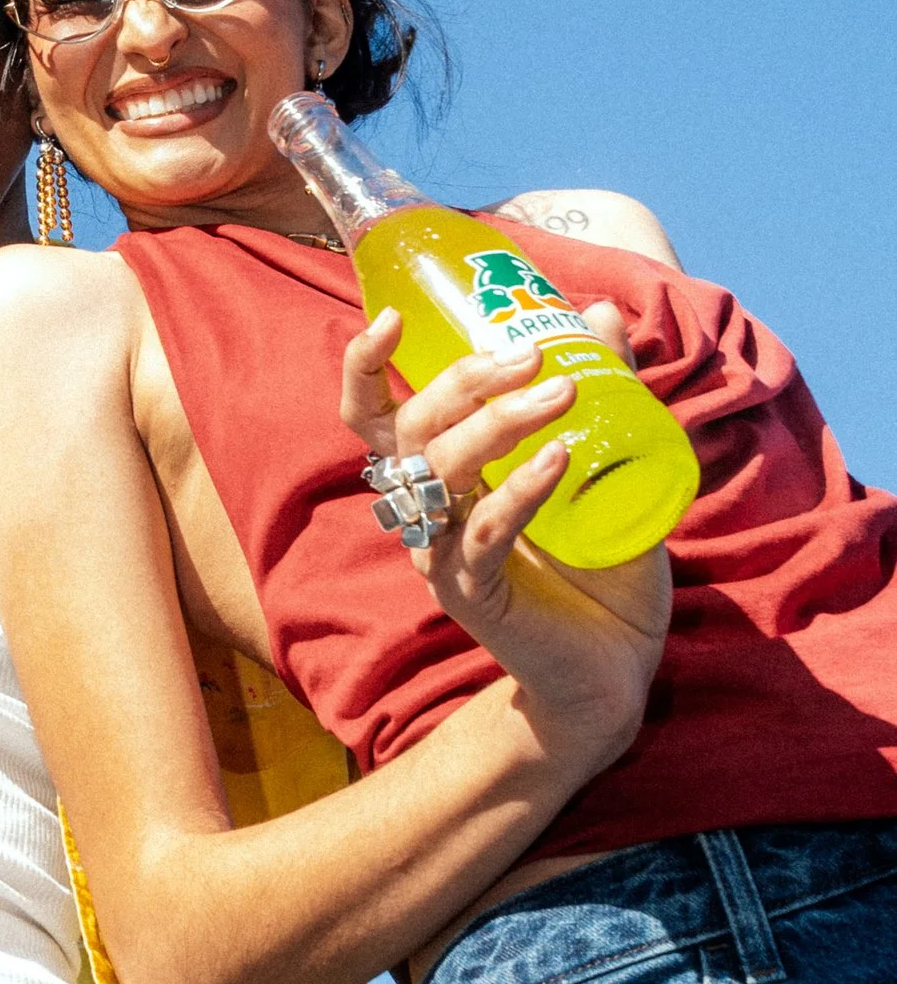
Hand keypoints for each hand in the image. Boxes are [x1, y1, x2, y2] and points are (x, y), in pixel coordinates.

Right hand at [339, 307, 669, 769]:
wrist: (618, 668)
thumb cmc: (603, 566)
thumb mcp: (610, 465)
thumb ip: (605, 394)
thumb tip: (604, 315)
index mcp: (440, 476)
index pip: (374, 416)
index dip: (366, 367)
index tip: (392, 316)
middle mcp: (427, 511)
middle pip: (410, 428)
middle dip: (463, 380)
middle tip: (530, 355)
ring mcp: (442, 554)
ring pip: (437, 472)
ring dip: (496, 423)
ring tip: (562, 394)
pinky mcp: (471, 595)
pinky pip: (481, 533)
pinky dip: (518, 490)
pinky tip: (558, 460)